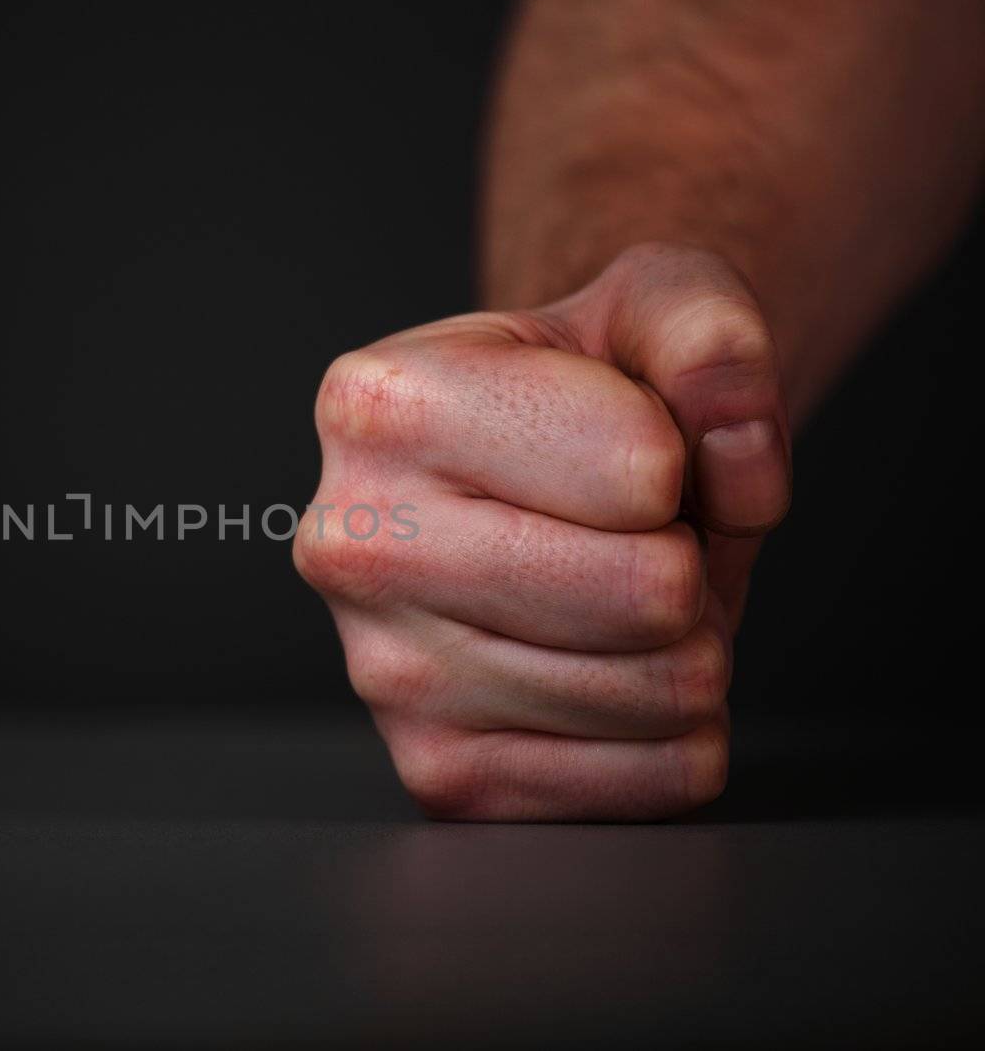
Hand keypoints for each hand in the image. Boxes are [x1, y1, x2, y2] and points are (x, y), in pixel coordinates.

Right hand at [294, 243, 790, 820]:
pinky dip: (673, 732)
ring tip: (614, 595)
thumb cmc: (578, 402)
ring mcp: (384, 675)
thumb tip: (735, 450)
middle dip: (686, 557)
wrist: (518, 497)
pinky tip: (608, 670)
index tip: (621, 446)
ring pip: (661, 693)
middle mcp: (351, 543)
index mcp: (379, 404)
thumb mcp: (650, 306)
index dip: (677, 454)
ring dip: (687, 645)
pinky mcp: (440, 774)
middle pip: (647, 592)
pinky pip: (656, 779)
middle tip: (629, 534)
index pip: (638, 468)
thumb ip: (710, 329)